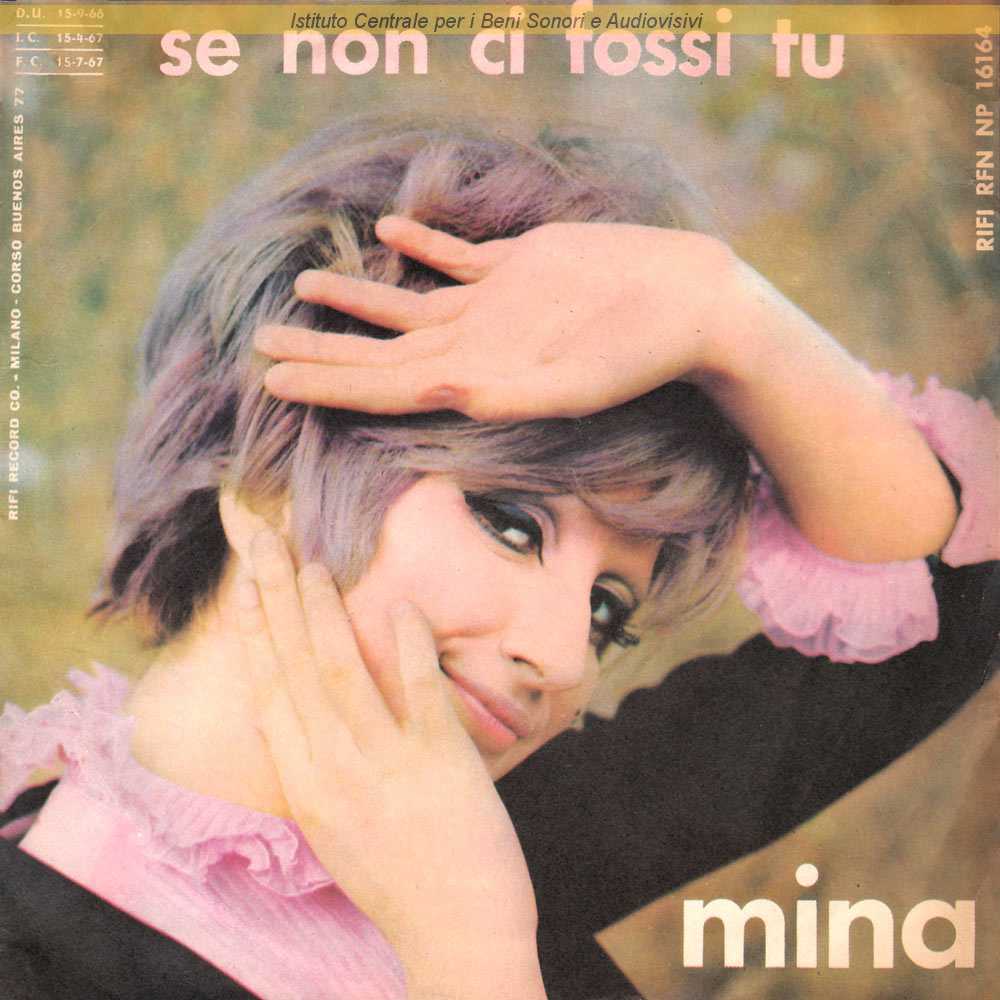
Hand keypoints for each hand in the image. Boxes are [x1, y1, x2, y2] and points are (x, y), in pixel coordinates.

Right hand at [236, 528, 545, 999]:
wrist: (458, 937)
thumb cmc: (397, 880)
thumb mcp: (335, 828)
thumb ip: (313, 771)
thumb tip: (287, 715)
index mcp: (306, 790)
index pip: (268, 697)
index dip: (256, 637)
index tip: (248, 589)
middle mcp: (333, 773)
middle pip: (295, 672)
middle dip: (278, 604)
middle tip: (267, 546)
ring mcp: (385, 766)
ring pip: (341, 674)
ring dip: (325, 614)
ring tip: (316, 565)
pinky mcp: (439, 763)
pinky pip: (417, 692)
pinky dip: (406, 646)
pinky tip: (402, 607)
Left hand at [255, 216, 735, 420]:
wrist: (689, 304)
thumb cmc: (641, 353)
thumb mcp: (575, 383)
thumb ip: (507, 394)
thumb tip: (437, 395)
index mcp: (479, 374)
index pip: (385, 384)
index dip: (328, 383)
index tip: (272, 382)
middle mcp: (476, 342)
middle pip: (382, 349)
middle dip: (322, 349)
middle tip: (260, 347)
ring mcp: (494, 304)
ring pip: (408, 302)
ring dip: (356, 296)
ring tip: (303, 284)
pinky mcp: (520, 266)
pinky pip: (458, 256)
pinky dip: (423, 244)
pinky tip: (390, 231)